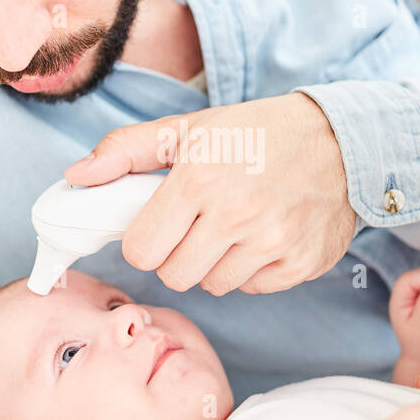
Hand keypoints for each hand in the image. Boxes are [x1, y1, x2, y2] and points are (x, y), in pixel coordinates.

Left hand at [63, 93, 356, 294]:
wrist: (343, 140)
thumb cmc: (257, 133)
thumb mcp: (189, 130)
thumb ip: (126, 151)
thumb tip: (76, 178)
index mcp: (199, 179)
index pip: (141, 252)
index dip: (145, 242)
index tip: (160, 226)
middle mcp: (236, 215)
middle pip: (174, 277)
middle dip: (178, 255)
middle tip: (198, 226)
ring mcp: (273, 243)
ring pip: (213, 286)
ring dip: (215, 264)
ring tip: (234, 228)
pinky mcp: (301, 263)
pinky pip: (254, 289)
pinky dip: (253, 271)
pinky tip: (264, 238)